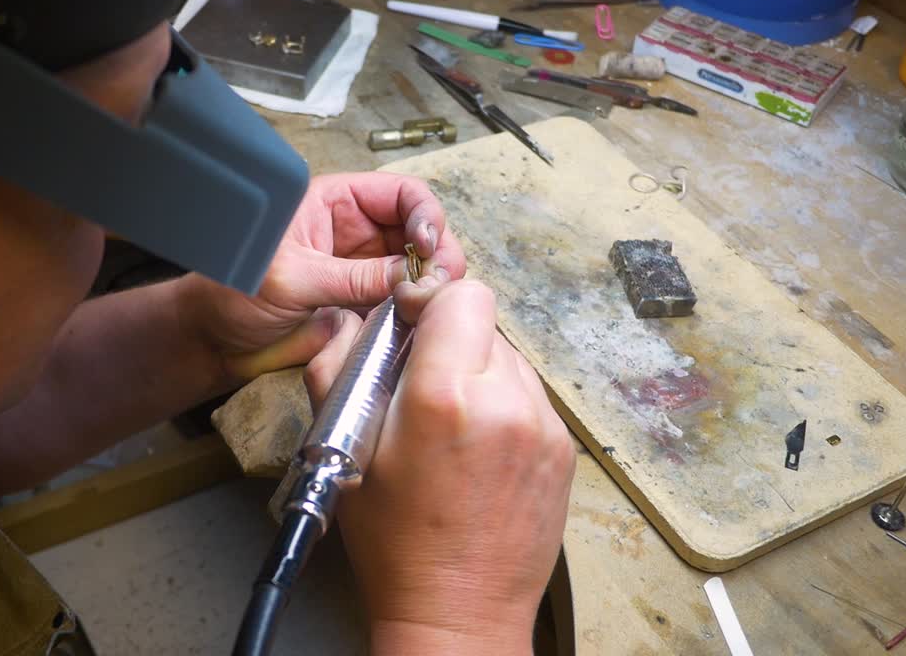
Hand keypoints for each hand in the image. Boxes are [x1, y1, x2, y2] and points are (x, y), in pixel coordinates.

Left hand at [178, 172, 465, 383]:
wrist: (215, 341)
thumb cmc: (232, 293)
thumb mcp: (291, 279)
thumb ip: (350, 278)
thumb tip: (407, 277)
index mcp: (335, 203)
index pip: (400, 194)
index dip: (424, 215)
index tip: (426, 247)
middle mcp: (356, 232)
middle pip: (420, 230)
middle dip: (438, 252)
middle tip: (440, 284)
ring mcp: (363, 268)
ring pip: (418, 267)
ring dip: (432, 283)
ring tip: (429, 305)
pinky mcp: (365, 304)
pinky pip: (404, 301)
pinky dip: (418, 309)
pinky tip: (418, 321)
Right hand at [303, 276, 575, 653]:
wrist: (459, 611)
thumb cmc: (396, 542)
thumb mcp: (344, 448)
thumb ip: (342, 367)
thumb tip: (357, 322)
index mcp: (444, 395)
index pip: (462, 294)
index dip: (431, 306)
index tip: (411, 332)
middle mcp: (505, 401)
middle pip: (486, 323)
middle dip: (452, 344)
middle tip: (422, 393)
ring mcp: (544, 426)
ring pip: (510, 359)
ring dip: (479, 375)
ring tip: (452, 429)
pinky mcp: (564, 448)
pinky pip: (529, 397)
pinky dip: (503, 408)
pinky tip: (478, 452)